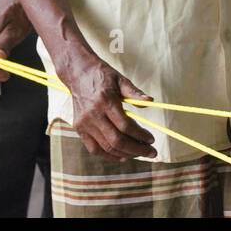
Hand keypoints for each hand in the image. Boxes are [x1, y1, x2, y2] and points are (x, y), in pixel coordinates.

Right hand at [59, 47, 155, 161]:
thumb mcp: (121, 80)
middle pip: (116, 140)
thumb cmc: (103, 76)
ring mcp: (84, 124)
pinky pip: (94, 149)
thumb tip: (150, 101)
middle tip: (151, 152)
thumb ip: (135, 92)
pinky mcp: (78, 129)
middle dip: (136, 149)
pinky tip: (122, 156)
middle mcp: (93, 115)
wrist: (78, 74)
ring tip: (140, 153)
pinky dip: (108, 155)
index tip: (152, 139)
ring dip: (125, 154)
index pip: (125, 125)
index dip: (140, 135)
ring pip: (106, 147)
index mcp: (105, 101)